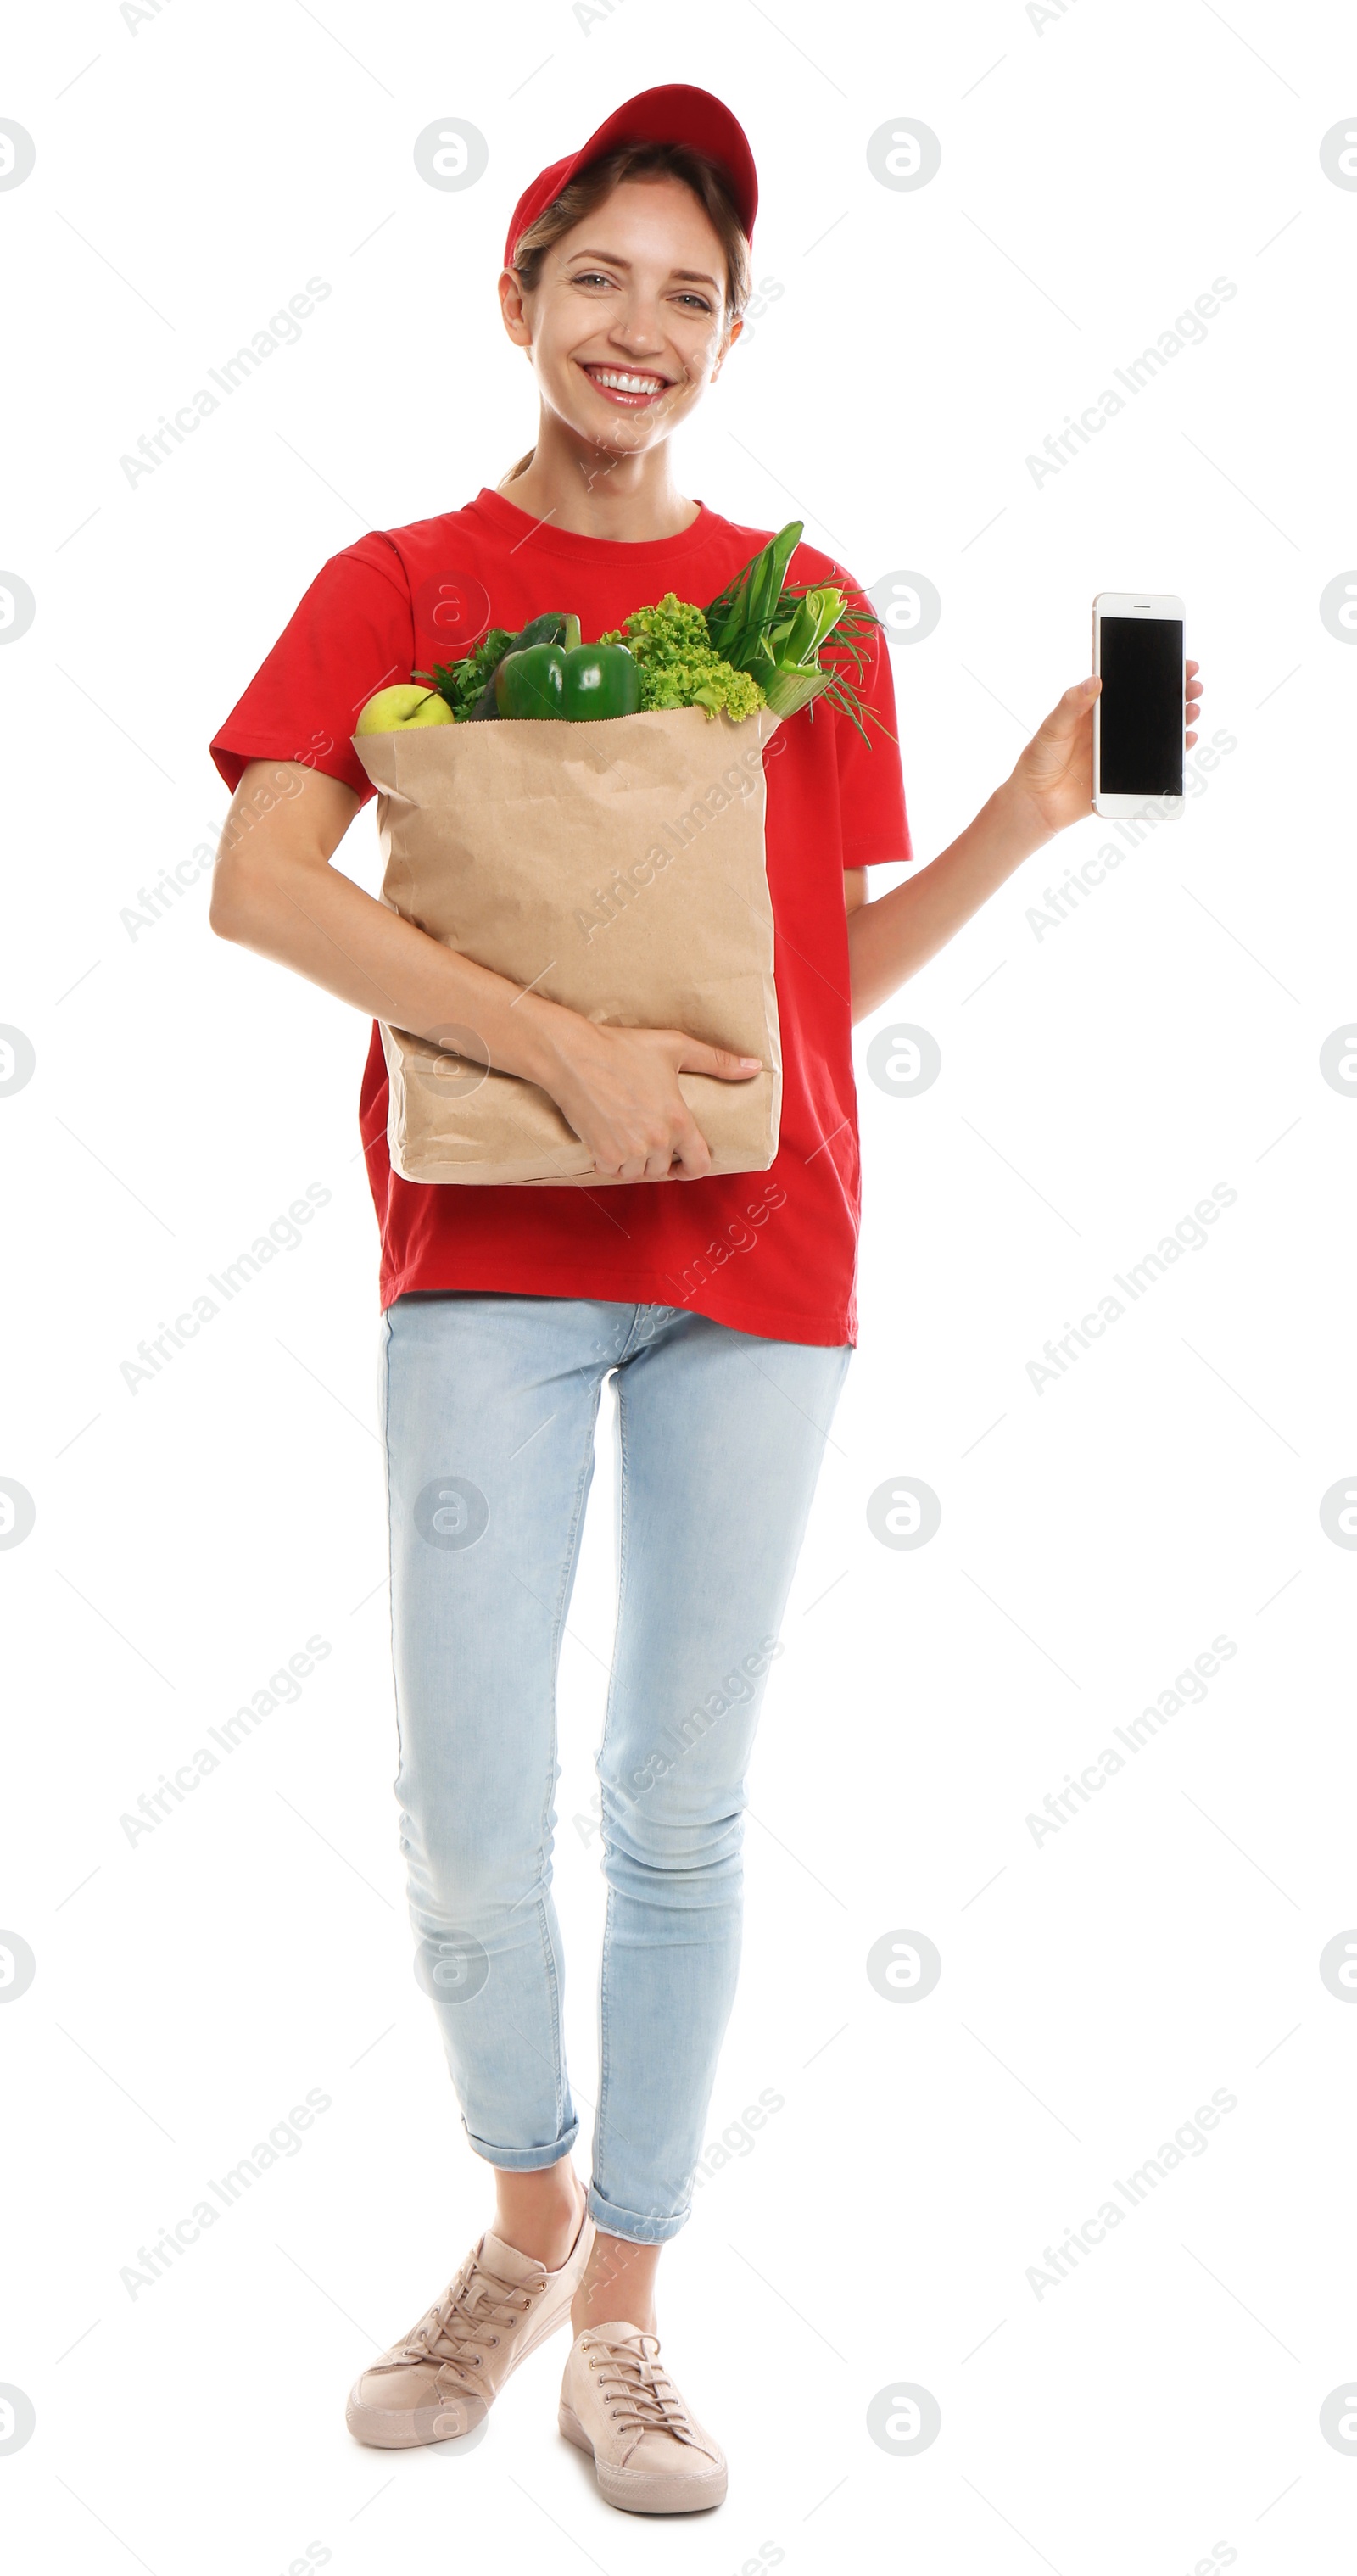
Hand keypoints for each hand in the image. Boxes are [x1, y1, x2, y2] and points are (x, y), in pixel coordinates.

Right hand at [546, 1021, 761, 1181]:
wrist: (575, 1057)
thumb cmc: (623, 1048)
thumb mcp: (675, 1048)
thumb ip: (717, 1060)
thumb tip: (754, 1067)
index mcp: (679, 1121)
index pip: (699, 1165)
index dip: (694, 1168)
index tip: (684, 1164)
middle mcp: (656, 1141)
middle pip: (663, 1170)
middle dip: (657, 1158)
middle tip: (646, 1137)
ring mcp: (629, 1151)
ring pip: (637, 1173)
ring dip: (634, 1162)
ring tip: (627, 1137)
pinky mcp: (603, 1154)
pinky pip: (613, 1172)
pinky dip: (611, 1161)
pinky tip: (608, 1140)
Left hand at [1007, 660, 1203, 837]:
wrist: (1036, 802)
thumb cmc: (1039, 760)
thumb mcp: (1052, 728)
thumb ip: (1071, 705)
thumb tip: (1095, 679)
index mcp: (1097, 708)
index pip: (1130, 683)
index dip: (1153, 670)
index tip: (1176, 658)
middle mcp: (1114, 726)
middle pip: (1151, 704)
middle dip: (1176, 691)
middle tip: (1193, 683)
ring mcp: (1123, 750)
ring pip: (1159, 730)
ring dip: (1180, 718)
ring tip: (1192, 708)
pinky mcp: (1128, 775)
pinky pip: (1157, 760)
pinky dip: (1176, 750)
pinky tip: (1187, 739)